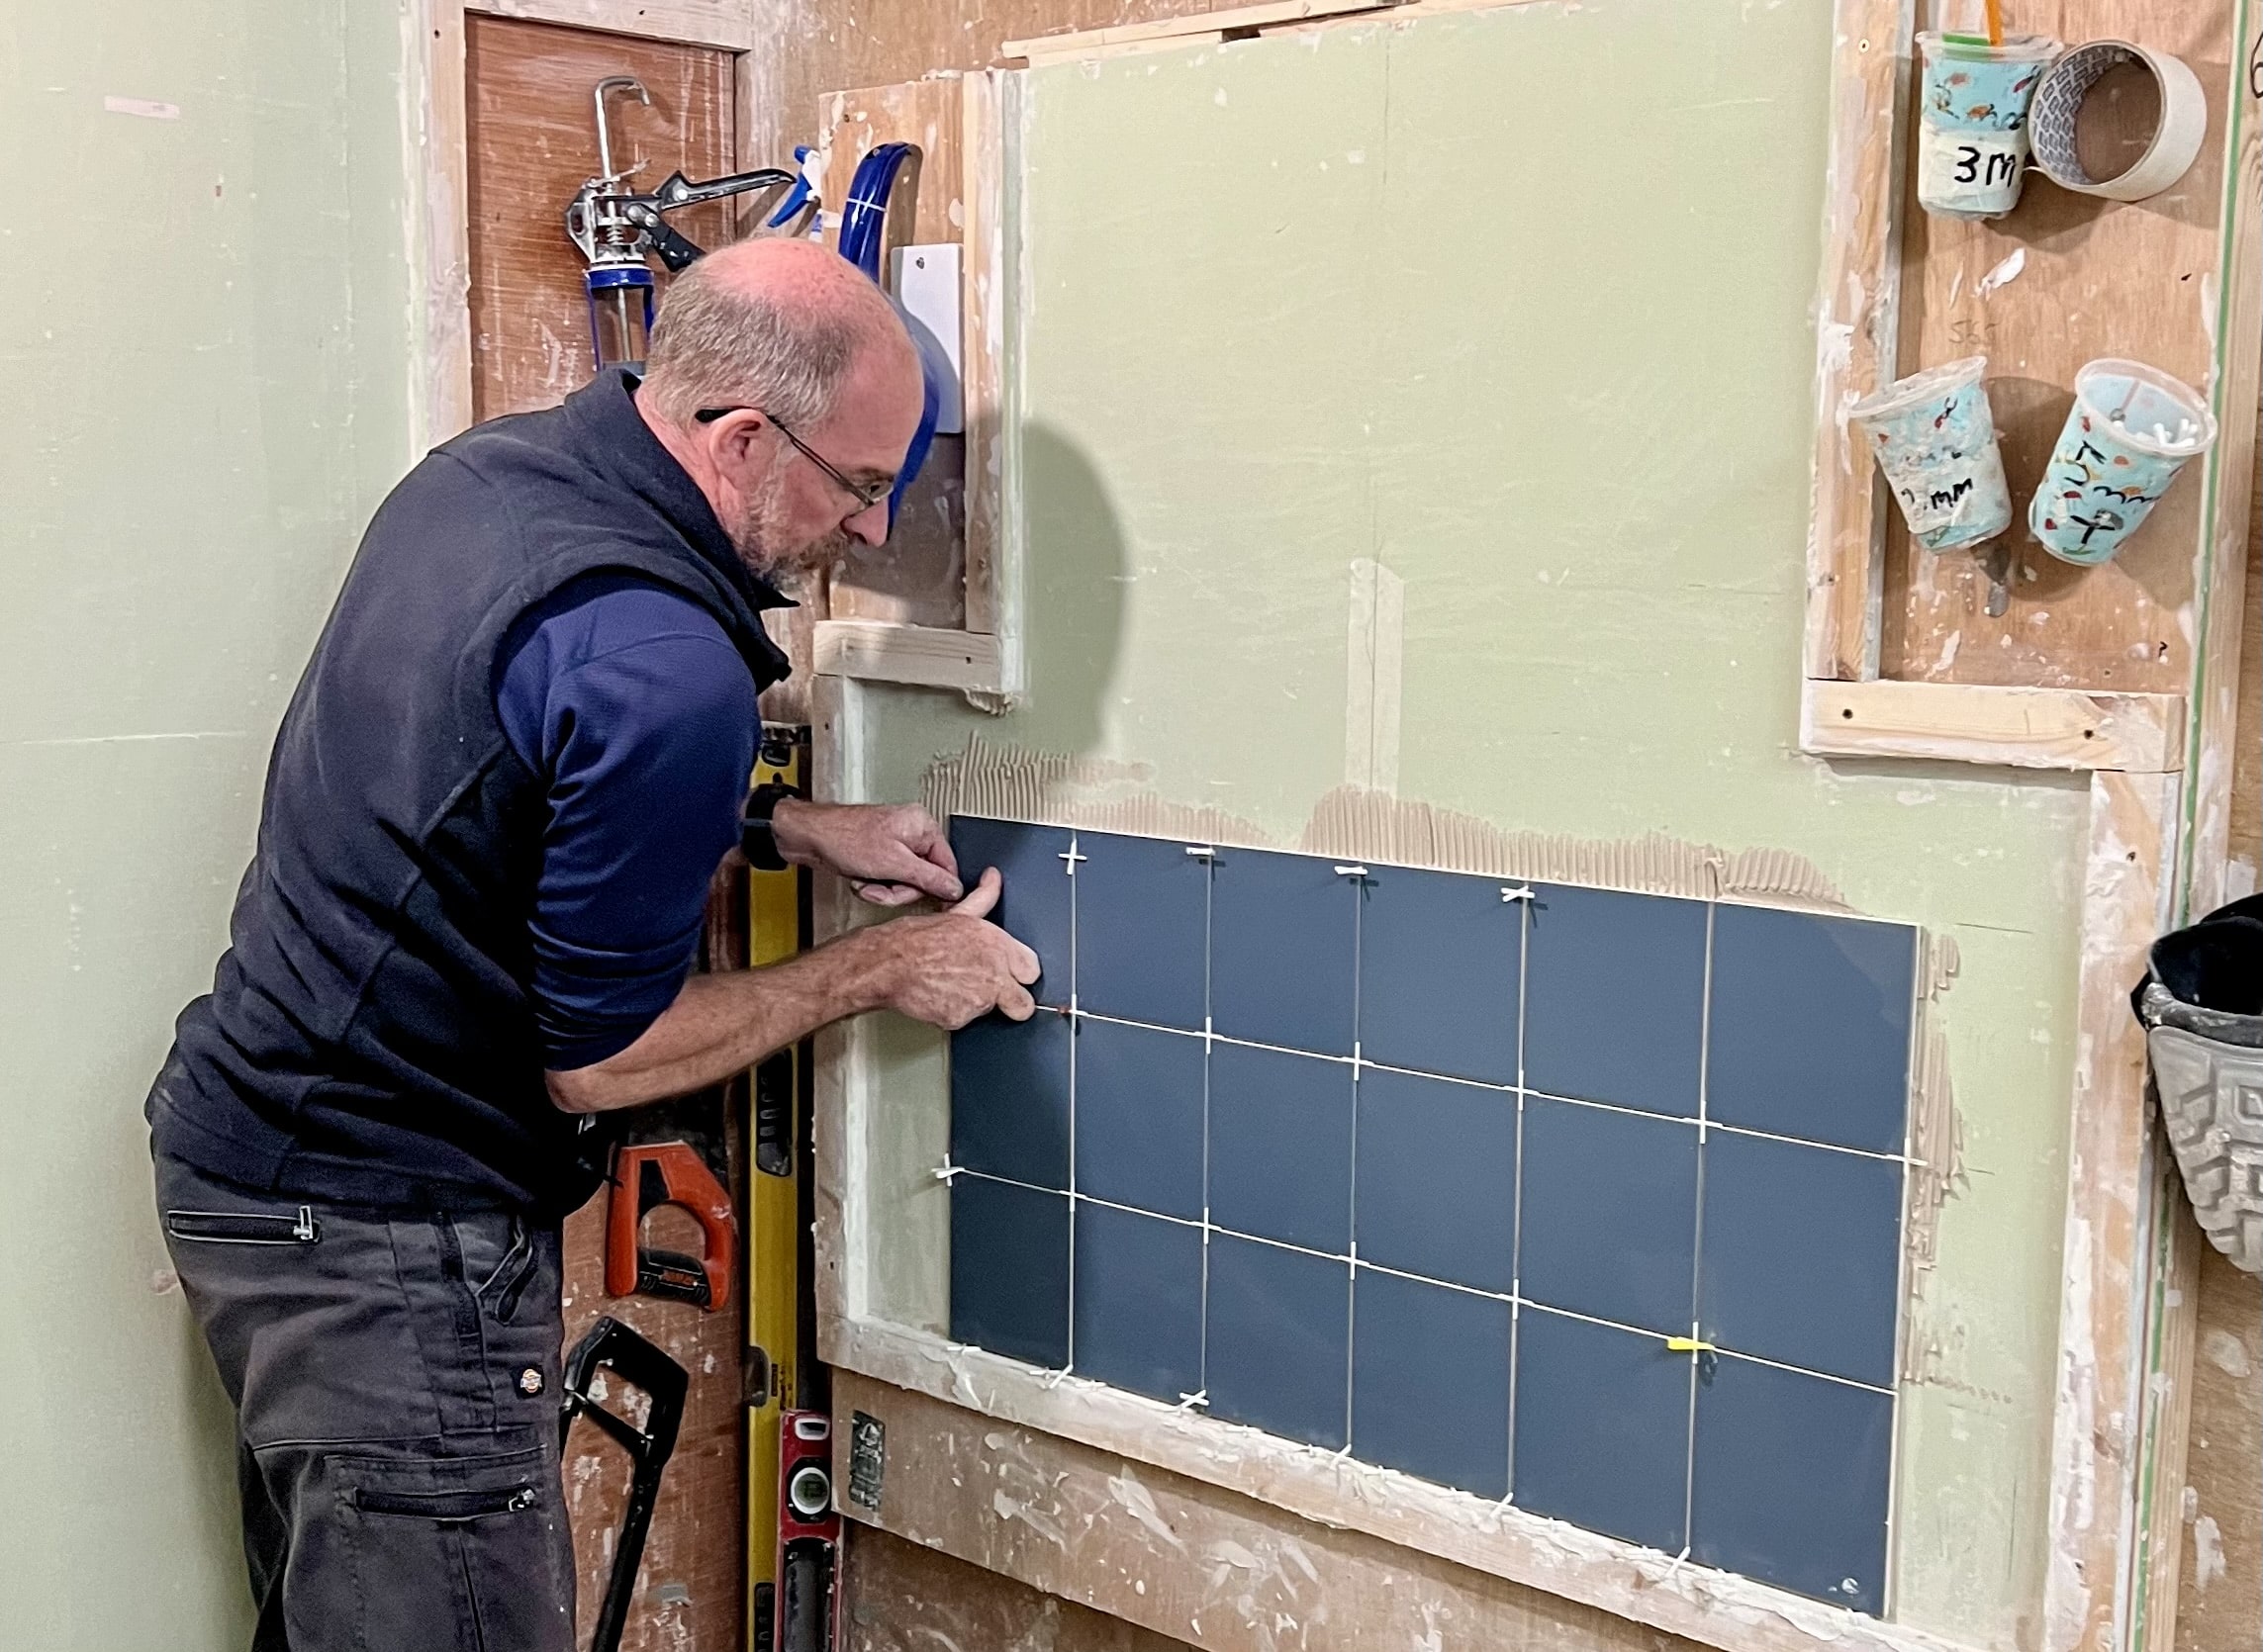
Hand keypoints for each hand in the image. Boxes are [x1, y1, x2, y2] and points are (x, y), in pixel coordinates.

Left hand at [770, 800, 961, 906]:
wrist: (807, 837)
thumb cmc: (844, 837)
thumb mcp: (893, 863)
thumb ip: (928, 878)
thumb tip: (954, 888)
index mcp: (922, 826)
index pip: (948, 865)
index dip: (938, 888)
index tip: (932, 905)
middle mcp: (912, 833)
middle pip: (925, 877)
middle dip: (900, 889)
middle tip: (884, 888)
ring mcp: (895, 845)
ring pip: (905, 882)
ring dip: (884, 890)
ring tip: (867, 883)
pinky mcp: (880, 856)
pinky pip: (889, 880)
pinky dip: (875, 886)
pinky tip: (861, 880)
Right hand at [865, 869, 1039, 1027]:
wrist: (887, 963)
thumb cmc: (916, 939)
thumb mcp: (957, 913)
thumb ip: (984, 898)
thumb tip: (994, 878)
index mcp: (999, 946)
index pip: (1032, 970)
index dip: (1020, 974)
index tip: (1011, 975)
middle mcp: (995, 974)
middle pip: (1024, 1004)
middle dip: (1013, 1003)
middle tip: (991, 993)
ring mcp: (979, 1000)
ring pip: (989, 1012)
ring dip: (974, 1003)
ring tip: (951, 984)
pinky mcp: (960, 1019)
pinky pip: (963, 1021)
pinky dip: (952, 1012)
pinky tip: (939, 995)